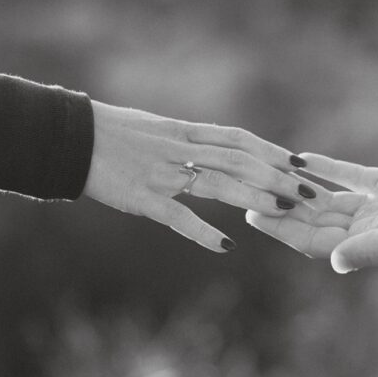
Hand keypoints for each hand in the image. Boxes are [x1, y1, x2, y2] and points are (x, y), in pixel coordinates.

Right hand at [83, 101, 345, 252]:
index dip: (273, 151)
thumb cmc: (110, 133)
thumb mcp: (155, 129)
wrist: (69, 139)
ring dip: (254, 197)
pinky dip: (202, 231)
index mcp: (184, 132)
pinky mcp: (143, 197)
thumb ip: (186, 140)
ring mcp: (163, 173)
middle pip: (239, 160)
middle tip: (308, 193)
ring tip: (285, 211)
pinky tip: (225, 247)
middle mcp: (180, 149)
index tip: (303, 163)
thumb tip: (213, 148)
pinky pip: (177, 216)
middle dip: (277, 176)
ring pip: (217, 182)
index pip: (239, 139)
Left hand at [247, 151, 377, 270]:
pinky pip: (350, 177)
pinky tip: (302, 158)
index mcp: (375, 245)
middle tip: (248, 191)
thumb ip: (375, 247)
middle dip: (283, 209)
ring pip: (329, 201)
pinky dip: (327, 169)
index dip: (284, 229)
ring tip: (269, 174)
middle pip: (317, 222)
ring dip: (301, 190)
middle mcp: (373, 230)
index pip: (317, 242)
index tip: (252, 212)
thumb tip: (335, 263)